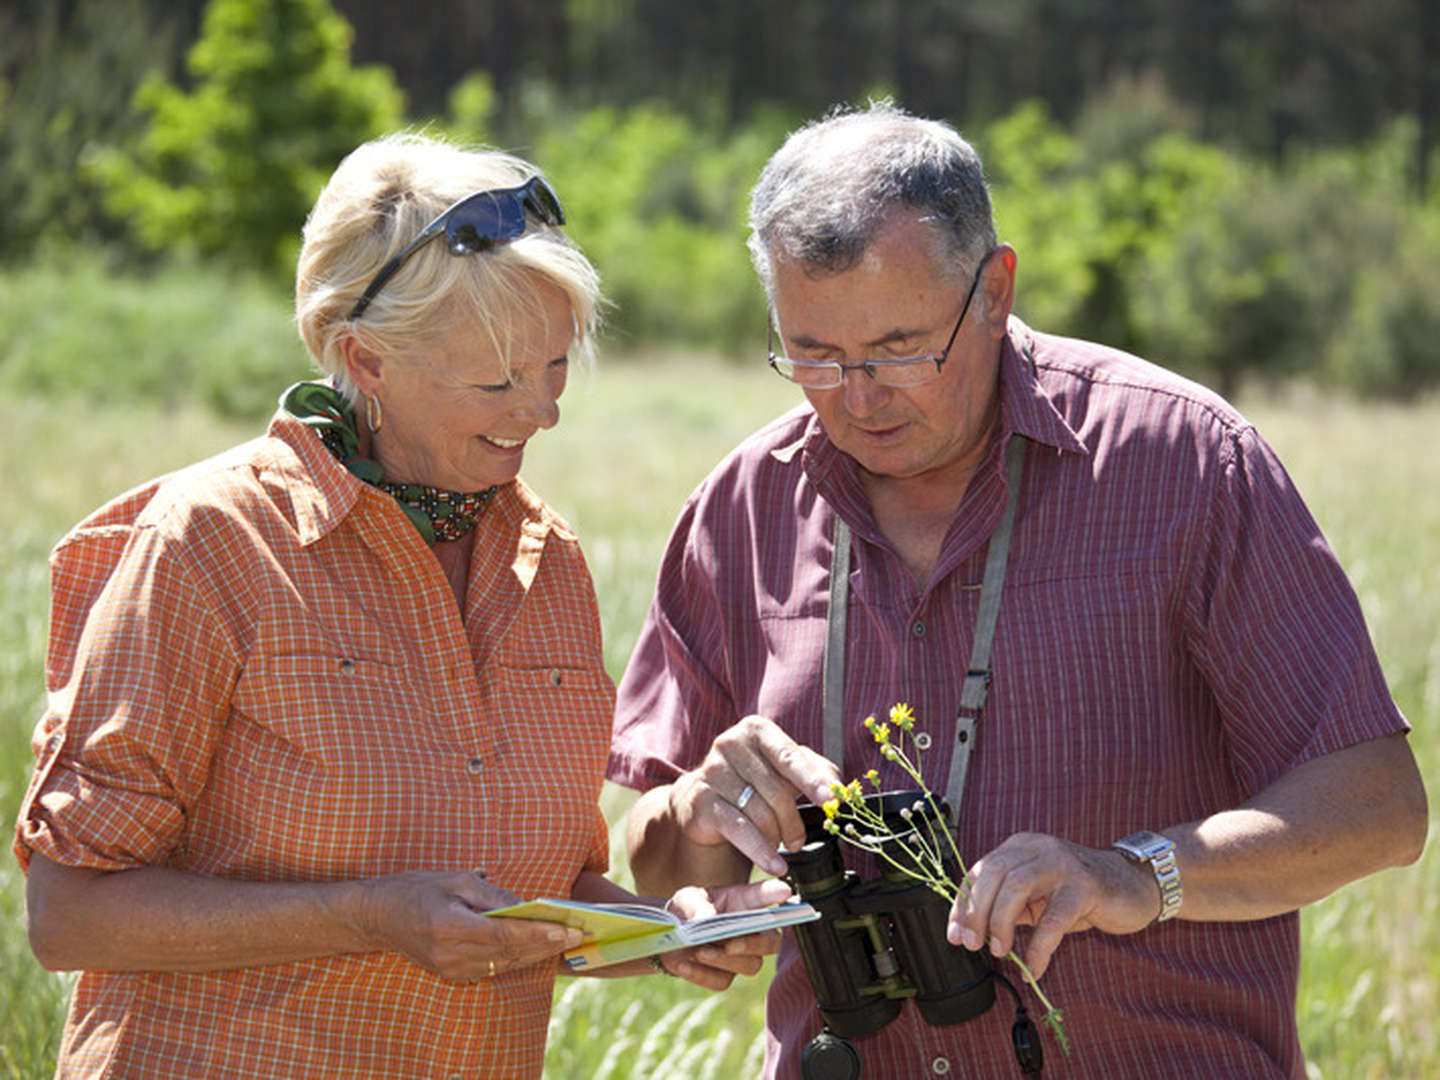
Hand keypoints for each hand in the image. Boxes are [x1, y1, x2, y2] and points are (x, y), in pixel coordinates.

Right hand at [351, 870, 582, 982]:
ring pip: (505, 964)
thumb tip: (526, 907)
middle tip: (580, 933)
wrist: (379, 917)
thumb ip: (492, 895)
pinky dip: (517, 957)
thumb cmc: (417, 889)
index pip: (506, 934)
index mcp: (451, 928)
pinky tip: (538, 946)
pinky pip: (493, 968)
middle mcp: (452, 956)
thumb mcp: (455, 879)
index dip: (540, 933)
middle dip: (547, 944)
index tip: (568, 929)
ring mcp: (452, 970)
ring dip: (537, 953)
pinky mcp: (453, 976)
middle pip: (511, 953)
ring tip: (567, 939)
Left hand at [652, 878, 794, 989]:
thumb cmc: (687, 910)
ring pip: (749, 965)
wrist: (669, 936)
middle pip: (771, 942)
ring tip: (699, 951)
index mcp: (745, 903)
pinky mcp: (724, 977)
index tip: (785, 890)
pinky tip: (683, 965)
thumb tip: (707, 920)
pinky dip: (701, 974)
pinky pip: (721, 981)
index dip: (776, 893)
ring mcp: (741, 957)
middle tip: (731, 944)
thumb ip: (698, 906)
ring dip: (723, 960)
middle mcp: (751, 931)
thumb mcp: (688, 899)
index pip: (766, 896)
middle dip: (754, 945)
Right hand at [669, 715, 839, 876]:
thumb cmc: (754, 781)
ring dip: (776, 837)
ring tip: (780, 846)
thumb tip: (838, 788)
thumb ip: (816, 771)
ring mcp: (711, 771)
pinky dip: (761, 851)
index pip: (790, 757)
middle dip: (793, 822)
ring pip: (759, 812)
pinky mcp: (700, 800)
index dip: (812, 781)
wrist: (704, 799)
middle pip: (776, 790)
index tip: (830, 801)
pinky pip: (739, 829)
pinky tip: (774, 864)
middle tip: (799, 840)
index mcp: (757, 730)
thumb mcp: (786, 770)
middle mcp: (730, 744)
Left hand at [946, 832, 1160, 979]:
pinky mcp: (1085, 886)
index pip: (979, 870)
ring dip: (1000, 923)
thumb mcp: (1037, 896)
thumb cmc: (1079, 894)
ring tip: (999, 952)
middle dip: (976, 912)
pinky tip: (1034, 968)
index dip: (962, 904)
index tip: (955, 935)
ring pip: (1016, 887)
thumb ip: (1008, 905)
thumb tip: (972, 931)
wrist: (1134, 885)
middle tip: (973, 944)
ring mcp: (1062, 863)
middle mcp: (1038, 847)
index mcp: (1020, 846)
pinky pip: (1054, 918)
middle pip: (992, 873)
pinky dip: (1039, 947)